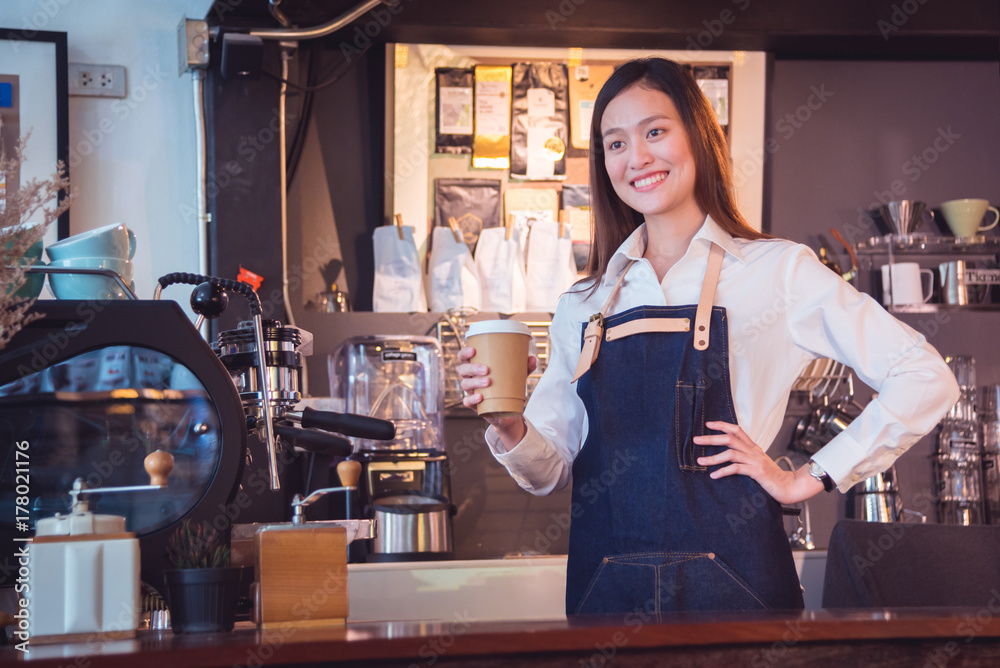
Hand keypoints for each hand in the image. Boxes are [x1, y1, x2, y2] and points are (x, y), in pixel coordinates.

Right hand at [457, 346, 536, 449]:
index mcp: (476, 367)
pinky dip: (472, 399)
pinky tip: (480, 397)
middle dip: (472, 368)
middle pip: (463, 370)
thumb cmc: (508, 386)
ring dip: (474, 382)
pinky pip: (467, 401)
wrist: (509, 411)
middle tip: (486, 369)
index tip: (473, 350)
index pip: (464, 357)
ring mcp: (471, 391)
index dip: (465, 353)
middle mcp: (471, 378)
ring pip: (465, 384)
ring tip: (488, 382)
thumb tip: (532, 359)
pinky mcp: (474, 405)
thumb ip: (525, 367)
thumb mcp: (517, 376)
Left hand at [694, 421, 824, 504]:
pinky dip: (723, 471)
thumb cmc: (772, 476)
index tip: (707, 424)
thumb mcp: (758, 462)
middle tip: (696, 440)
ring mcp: (755, 461)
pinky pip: (736, 469)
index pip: (737, 430)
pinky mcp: (756, 472)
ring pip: (730, 453)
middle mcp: (753, 451)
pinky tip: (714, 475)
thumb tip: (729, 455)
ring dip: (713, 457)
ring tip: (700, 461)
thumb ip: (746, 456)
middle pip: (730, 439)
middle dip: (711, 438)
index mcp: (753, 447)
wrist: (789, 486)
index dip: (722, 425)